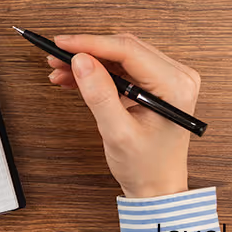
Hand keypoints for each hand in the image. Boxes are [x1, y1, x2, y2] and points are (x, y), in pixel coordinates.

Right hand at [48, 33, 199, 197]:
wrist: (157, 187)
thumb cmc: (146, 166)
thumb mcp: (118, 132)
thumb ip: (99, 95)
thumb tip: (80, 61)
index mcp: (175, 86)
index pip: (127, 50)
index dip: (90, 43)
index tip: (61, 44)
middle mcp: (176, 77)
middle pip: (122, 47)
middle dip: (86, 51)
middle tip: (56, 58)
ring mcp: (166, 79)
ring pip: (118, 55)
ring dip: (88, 61)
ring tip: (60, 71)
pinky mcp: (153, 84)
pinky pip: (120, 67)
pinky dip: (95, 71)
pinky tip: (73, 78)